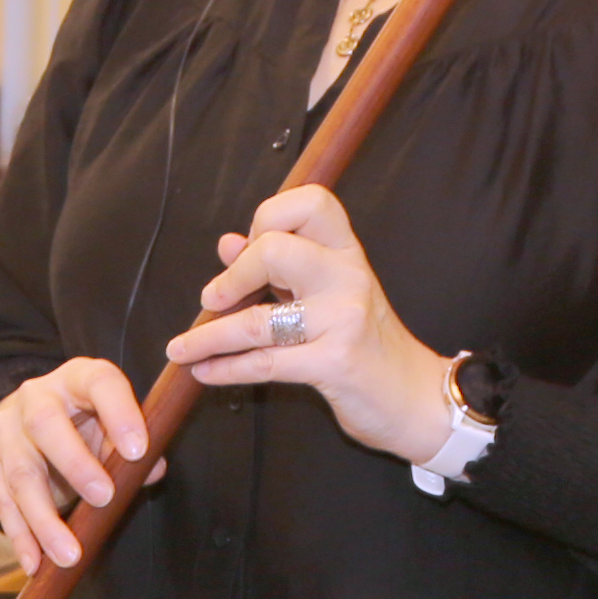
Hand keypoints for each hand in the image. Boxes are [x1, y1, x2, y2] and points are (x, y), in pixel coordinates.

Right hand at [0, 357, 148, 569]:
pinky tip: (36, 562)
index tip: (138, 451)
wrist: (28, 416)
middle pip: (45, 425)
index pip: (100, 383)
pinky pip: (1, 502)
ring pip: (20, 473)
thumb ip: (133, 446)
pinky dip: (20, 536)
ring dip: (44, 519)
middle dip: (75, 464)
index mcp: (77, 378)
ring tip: (69, 555)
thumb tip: (150, 470)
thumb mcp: (111, 424)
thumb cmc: (84, 423)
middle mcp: (36, 397)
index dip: (120, 413)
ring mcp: (5, 429)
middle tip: (103, 498)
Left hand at [159, 183, 456, 465]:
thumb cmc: (368, 342)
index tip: (250, 244)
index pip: (310, 202)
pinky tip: (204, 372)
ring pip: (257, 320)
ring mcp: (342, 319)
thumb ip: (281, 266)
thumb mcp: (331, 293)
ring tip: (181, 348)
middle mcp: (347, 277)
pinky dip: (225, 368)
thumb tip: (228, 243)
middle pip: (275, 250)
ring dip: (207, 337)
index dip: (270, 215)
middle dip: (233, 276)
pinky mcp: (333, 363)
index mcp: (347, 252)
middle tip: (213, 297)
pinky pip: (264, 363)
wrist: (415, 396)